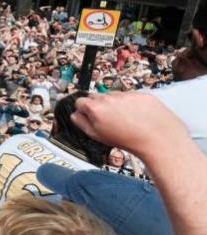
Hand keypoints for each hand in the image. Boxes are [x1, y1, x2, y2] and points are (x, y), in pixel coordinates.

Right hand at [71, 92, 186, 159]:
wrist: (158, 138)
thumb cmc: (129, 140)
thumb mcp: (99, 137)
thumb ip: (82, 124)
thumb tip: (76, 115)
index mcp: (96, 108)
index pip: (80, 102)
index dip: (84, 111)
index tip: (90, 117)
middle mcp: (109, 97)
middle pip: (96, 97)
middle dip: (99, 106)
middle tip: (108, 119)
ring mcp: (126, 94)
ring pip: (114, 96)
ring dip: (115, 104)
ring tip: (126, 119)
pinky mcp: (141, 94)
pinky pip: (131, 96)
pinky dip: (132, 104)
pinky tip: (138, 116)